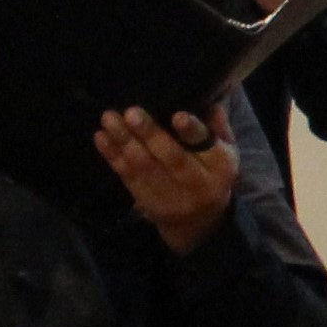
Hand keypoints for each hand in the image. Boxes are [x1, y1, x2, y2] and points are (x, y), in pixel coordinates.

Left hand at [97, 107, 240, 251]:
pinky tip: (101, 137)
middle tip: (131, 112)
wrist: (198, 221)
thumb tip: (210, 104)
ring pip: (144, 166)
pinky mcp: (146, 200)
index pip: (207, 147)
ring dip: (124, 141)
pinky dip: (112, 155)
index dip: (192, 132)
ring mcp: (169, 194)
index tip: (178, 116)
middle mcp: (196, 182)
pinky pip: (127, 176)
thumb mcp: (225, 151)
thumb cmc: (211, 173)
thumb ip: (218, 128)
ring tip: (109, 118)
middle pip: (171, 157)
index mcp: (220, 165)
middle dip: (149, 133)